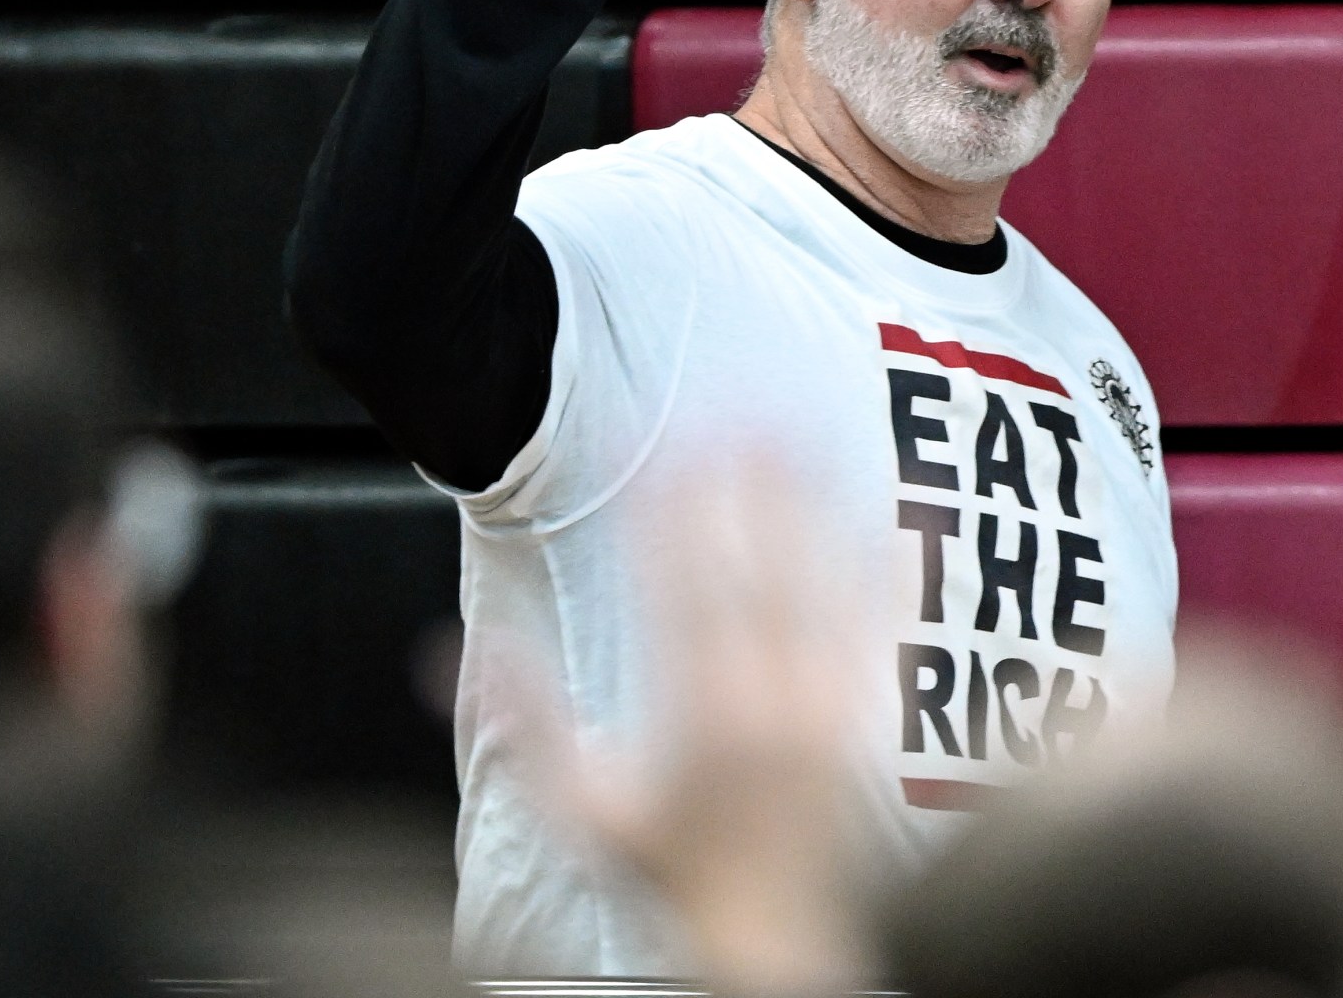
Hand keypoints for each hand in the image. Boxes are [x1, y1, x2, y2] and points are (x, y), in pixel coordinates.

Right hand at [509, 465, 872, 994]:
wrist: (771, 935)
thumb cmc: (674, 875)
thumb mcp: (583, 810)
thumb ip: (530, 726)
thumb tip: (458, 652)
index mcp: (694, 710)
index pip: (677, 582)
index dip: (665, 505)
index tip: (655, 443)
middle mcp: (765, 696)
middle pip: (754, 564)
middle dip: (744, 481)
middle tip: (737, 407)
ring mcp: (824, 702)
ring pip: (820, 579)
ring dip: (809, 500)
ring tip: (802, 428)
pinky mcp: (865, 716)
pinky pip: (879, 626)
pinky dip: (881, 566)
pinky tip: (883, 514)